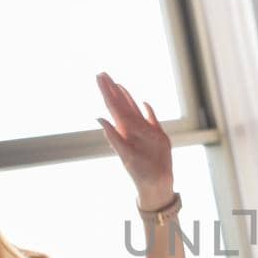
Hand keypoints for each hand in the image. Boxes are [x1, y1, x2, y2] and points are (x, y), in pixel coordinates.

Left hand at [96, 72, 173, 208]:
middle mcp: (132, 128)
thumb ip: (114, 137)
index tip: (99, 77)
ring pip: (133, 109)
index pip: (113, 106)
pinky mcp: (158, 135)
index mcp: (124, 130)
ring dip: (125, 96)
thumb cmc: (140, 172)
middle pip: (120, 104)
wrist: (156, 183)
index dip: (106, 91)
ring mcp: (145, 131)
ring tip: (116, 84)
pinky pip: (151, 118)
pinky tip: (143, 102)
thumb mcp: (125, 155)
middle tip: (102, 74)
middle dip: (111, 89)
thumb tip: (100, 118)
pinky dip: (147, 110)